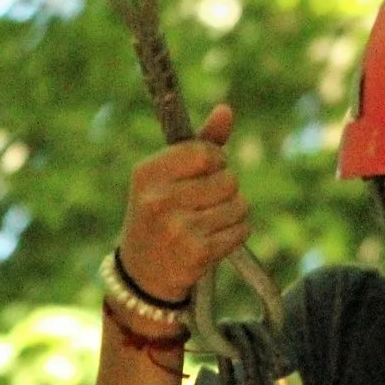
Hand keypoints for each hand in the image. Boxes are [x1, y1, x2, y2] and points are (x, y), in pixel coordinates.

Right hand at [118, 103, 248, 304]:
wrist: (143, 274)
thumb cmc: (159, 215)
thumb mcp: (167, 177)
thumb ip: (199, 144)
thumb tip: (226, 110)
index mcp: (147, 173)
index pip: (205, 152)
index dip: (216, 160)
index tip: (205, 172)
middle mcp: (158, 199)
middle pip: (228, 178)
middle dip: (226, 189)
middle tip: (205, 203)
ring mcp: (177, 228)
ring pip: (239, 204)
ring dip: (233, 212)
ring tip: (209, 222)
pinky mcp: (197, 253)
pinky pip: (241, 230)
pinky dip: (236, 233)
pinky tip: (215, 239)